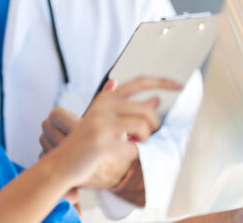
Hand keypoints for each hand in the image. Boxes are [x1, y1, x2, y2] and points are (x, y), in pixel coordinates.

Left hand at [40, 104, 137, 189]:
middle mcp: (71, 145)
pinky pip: (43, 155)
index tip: (66, 117)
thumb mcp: (116, 121)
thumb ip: (111, 100)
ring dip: (49, 138)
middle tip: (61, 126)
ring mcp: (64, 159)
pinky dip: (49, 152)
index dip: (59, 114)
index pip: (54, 114)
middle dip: (52, 125)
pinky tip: (61, 152)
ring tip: (62, 138)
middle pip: (45, 126)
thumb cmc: (115, 143)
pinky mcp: (59, 170)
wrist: (117, 172)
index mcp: (82, 130)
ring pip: (42, 140)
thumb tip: (112, 81)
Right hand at [42, 77, 180, 188]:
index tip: (179, 85)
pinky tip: (119, 153)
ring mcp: (102, 124)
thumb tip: (156, 99)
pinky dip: (131, 153)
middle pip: (147, 111)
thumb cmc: (87, 141)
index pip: (139, 82)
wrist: (63, 162)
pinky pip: (134, 148)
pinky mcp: (102, 142)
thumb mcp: (106, 119)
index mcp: (106, 97)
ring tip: (132, 142)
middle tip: (143, 135)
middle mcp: (104, 106)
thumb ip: (128, 108)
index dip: (162, 82)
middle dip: (152, 126)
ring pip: (143, 127)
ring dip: (143, 140)